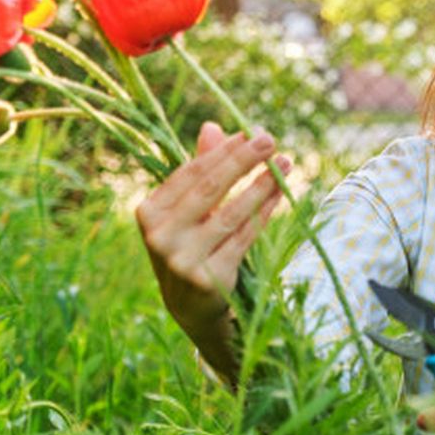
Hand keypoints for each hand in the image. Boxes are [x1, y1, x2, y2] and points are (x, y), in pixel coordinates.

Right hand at [136, 121, 290, 341]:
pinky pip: (244, 238)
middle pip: (209, 189)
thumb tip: (213, 126)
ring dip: (261, 185)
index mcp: (149, 213)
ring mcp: (183, 260)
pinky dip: (264, 213)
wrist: (189, 309)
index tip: (249, 133)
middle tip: (270, 140)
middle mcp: (160, 236)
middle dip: (242, 161)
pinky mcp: (209, 279)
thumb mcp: (186, 212)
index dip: (222, 152)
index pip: (190, 173)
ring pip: (231, 213)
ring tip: (285, 164)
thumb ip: (200, 172)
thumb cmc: (189, 247)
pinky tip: (279, 194)